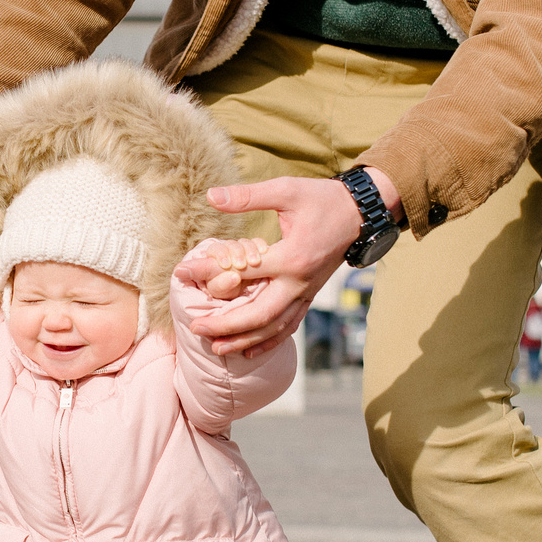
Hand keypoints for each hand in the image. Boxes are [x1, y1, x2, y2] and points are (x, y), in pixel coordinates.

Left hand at [184, 170, 394, 355]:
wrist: (359, 214)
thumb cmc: (321, 199)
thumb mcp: (286, 190)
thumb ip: (248, 196)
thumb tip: (210, 196)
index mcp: (291, 257)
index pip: (242, 270)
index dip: (209, 271)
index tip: (183, 272)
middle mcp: (299, 282)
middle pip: (259, 314)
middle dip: (226, 325)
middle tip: (196, 328)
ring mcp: (306, 293)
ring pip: (274, 327)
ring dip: (244, 340)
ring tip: (216, 348)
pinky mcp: (310, 296)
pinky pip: (289, 325)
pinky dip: (268, 341)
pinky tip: (248, 351)